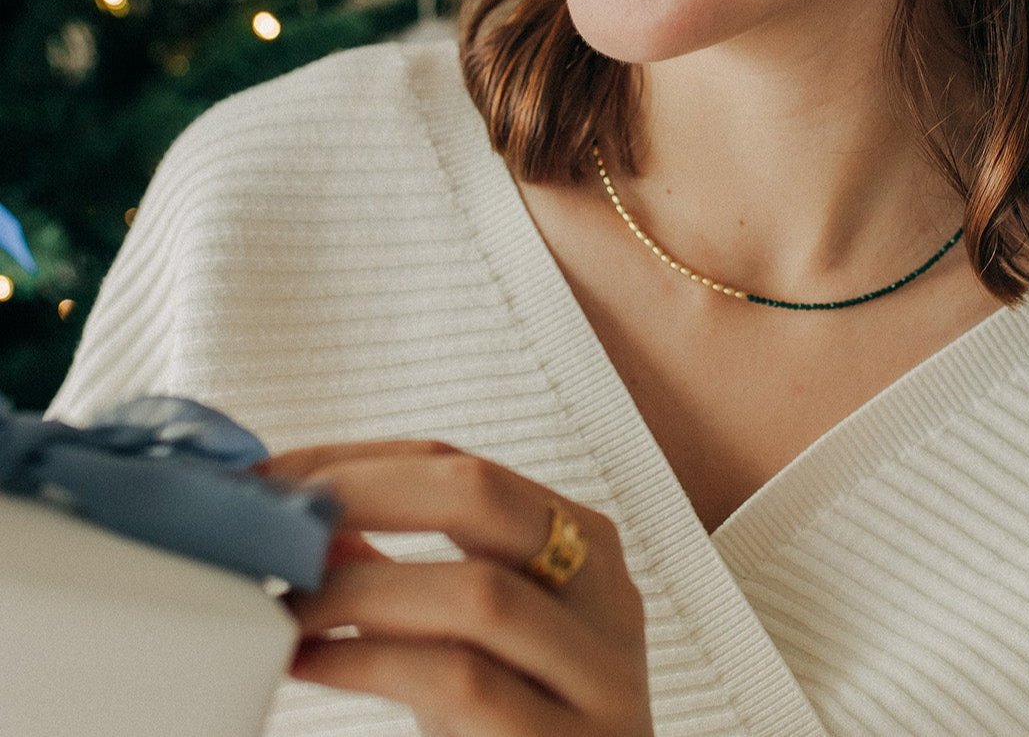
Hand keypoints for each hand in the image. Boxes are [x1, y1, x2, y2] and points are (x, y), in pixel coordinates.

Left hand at [259, 440, 652, 736]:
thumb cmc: (524, 730)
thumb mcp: (475, 641)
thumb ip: (412, 581)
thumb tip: (314, 523)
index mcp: (583, 545)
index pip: (466, 468)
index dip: (361, 463)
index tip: (277, 478)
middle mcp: (605, 593)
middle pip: (483, 497)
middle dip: (365, 494)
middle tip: (280, 522)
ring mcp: (600, 674)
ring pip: (476, 595)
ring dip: (359, 592)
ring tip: (289, 608)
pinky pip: (463, 683)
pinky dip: (372, 663)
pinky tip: (314, 664)